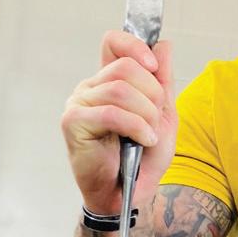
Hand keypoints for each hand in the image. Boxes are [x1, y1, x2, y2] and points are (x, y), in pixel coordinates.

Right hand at [61, 31, 177, 214]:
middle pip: (125, 67)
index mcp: (109, 81)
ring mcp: (78, 103)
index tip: (154, 67)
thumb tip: (164, 45)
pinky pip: (111, 113)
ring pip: (120, 90)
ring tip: (149, 136)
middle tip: (156, 120)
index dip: (135, 46)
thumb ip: (163, 81)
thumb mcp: (163, 115)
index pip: (113, 42)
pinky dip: (136, 127)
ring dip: (146, 115)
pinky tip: (143, 141)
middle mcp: (90, 87)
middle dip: (152, 94)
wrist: (130, 194)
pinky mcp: (73, 122)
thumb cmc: (143, 157)